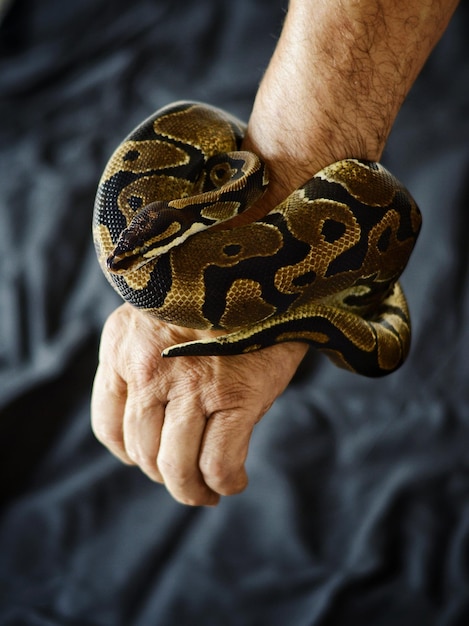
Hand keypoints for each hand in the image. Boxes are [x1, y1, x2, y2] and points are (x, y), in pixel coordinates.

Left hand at [91, 303, 306, 505]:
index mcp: (121, 345)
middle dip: (165, 477)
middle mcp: (148, 367)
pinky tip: (234, 482)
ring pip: (177, 466)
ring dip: (192, 491)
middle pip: (143, 452)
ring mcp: (190, 383)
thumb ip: (146, 358)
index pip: (108, 425)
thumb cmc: (215, 298)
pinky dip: (226, 482)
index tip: (150, 460)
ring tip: (207, 493)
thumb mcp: (161, 316)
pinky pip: (219, 463)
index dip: (130, 454)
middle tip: (187, 483)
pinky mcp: (235, 395)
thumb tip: (156, 423)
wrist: (266, 265)